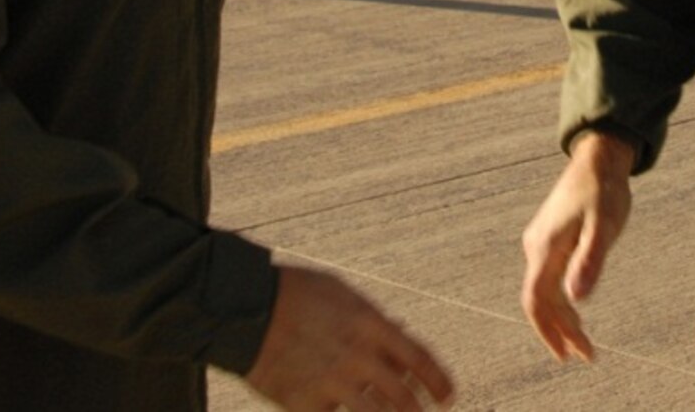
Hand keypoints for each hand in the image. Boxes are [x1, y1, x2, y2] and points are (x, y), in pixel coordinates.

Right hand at [244, 265, 453, 410]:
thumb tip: (400, 336)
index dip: (439, 381)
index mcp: (370, 325)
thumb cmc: (296, 293)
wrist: (245, 309)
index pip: (420, 360)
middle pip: (403, 397)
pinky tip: (342, 409)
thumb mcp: (342, 295)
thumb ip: (373, 319)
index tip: (448, 395)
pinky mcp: (306, 405)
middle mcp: (357, 358)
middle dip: (419, 409)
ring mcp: (332, 384)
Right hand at [519, 131, 636, 361]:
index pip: (536, 301)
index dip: (548, 331)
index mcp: (546, 248)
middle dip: (561, 331)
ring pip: (545, 291)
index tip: (565, 355)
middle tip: (586, 355)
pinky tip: (577, 309)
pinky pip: (549, 278)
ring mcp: (541, 243)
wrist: (598, 158)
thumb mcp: (603, 225)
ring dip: (563, 318)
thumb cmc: (603, 190)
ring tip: (585, 342)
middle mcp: (536, 247)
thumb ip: (590, 260)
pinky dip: (563, 299)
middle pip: (541, 301)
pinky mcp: (550, 239)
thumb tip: (577, 299)